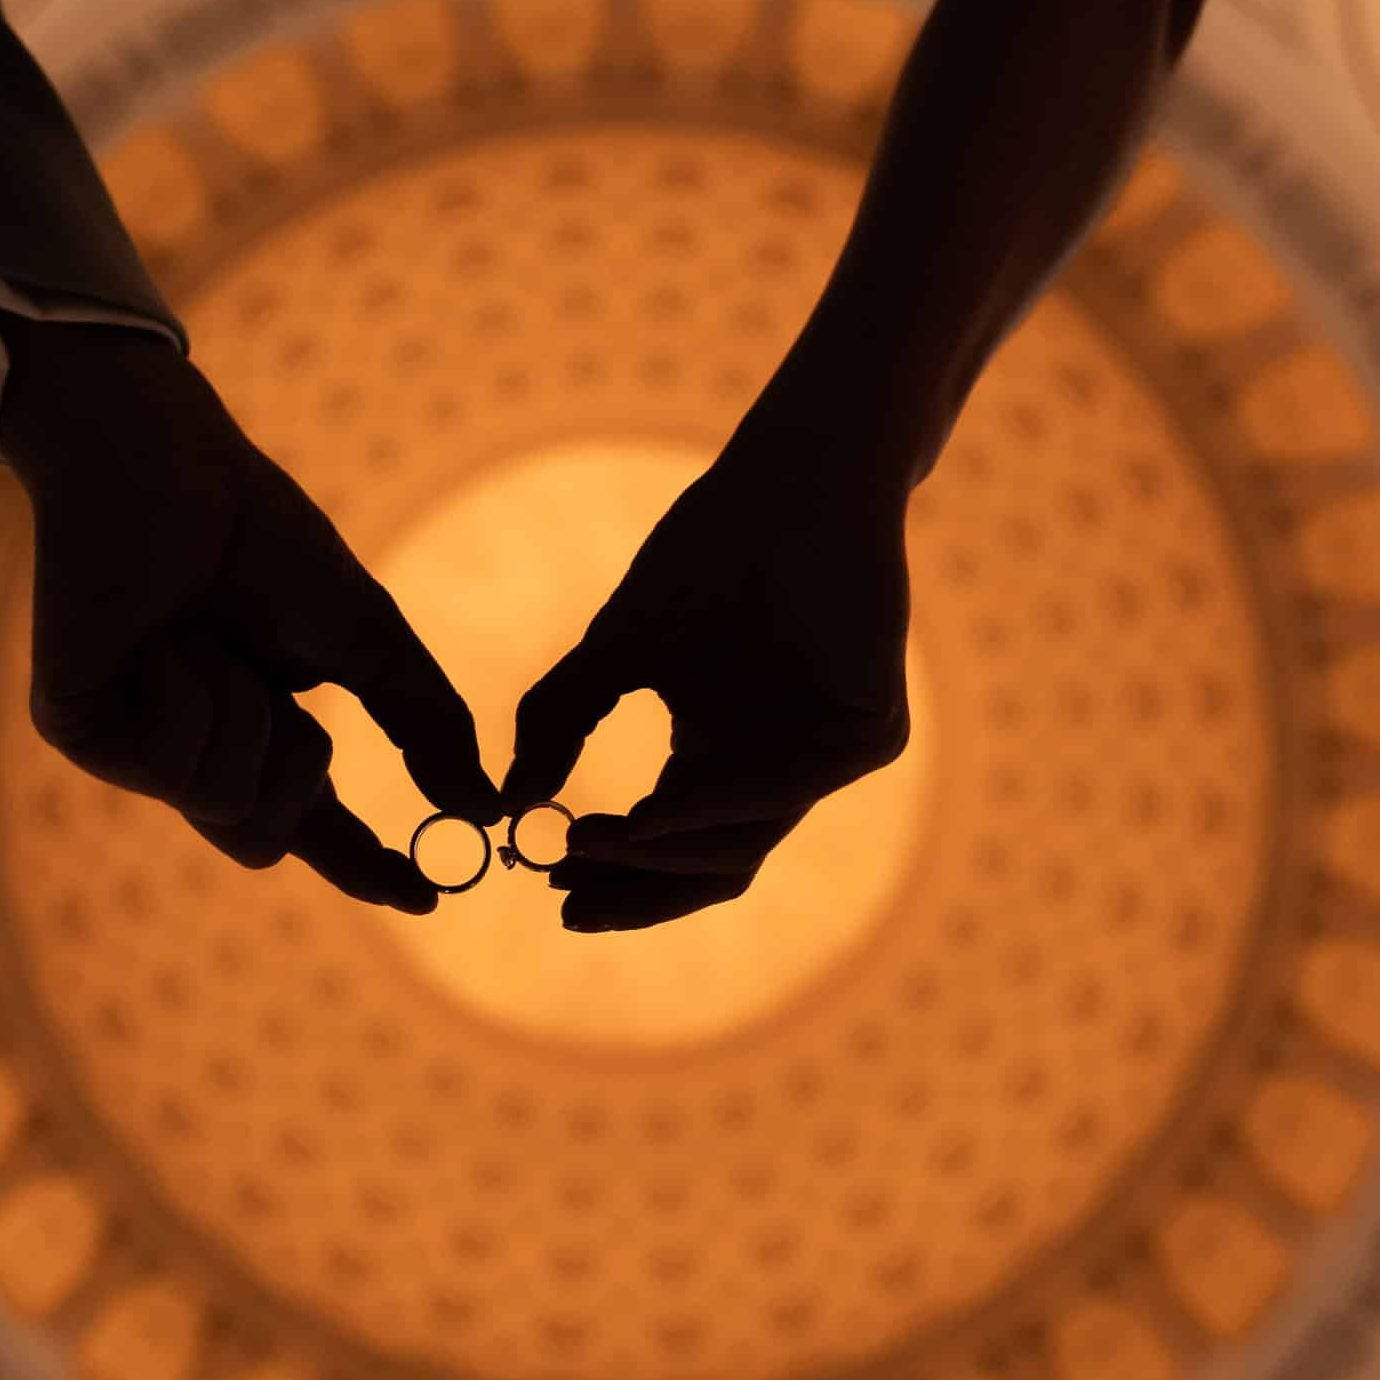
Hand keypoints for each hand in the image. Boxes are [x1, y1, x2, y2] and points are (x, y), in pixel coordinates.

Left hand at [0, 321, 497, 910]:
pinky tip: (157, 632)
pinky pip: (168, 762)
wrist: (168, 463)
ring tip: (200, 631)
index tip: (423, 897)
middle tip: (278, 691)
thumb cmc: (258, 535)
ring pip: (219, 803)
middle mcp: (187, 752)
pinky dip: (189, 687)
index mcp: (257, 734)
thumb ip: (424, 722)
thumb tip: (485, 807)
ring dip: (241, 707)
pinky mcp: (75, 726)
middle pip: (259, 841)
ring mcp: (127, 745)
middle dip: (294, 765)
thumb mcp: (367, 638)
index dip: (365, 866)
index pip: (313, 825)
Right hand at [501, 417, 913, 931]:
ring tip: (587, 846)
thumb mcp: (616, 650)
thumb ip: (563, 720)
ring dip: (659, 855)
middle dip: (636, 891)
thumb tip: (507, 803)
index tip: (549, 889)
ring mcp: (829, 756)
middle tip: (568, 900)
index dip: (615, 877)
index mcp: (724, 756)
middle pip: (712, 867)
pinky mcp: (871, 736)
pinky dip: (710, 809)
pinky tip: (648, 816)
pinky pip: (781, 794)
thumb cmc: (707, 553)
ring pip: (742, 844)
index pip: (675, 846)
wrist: (790, 480)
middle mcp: (777, 767)